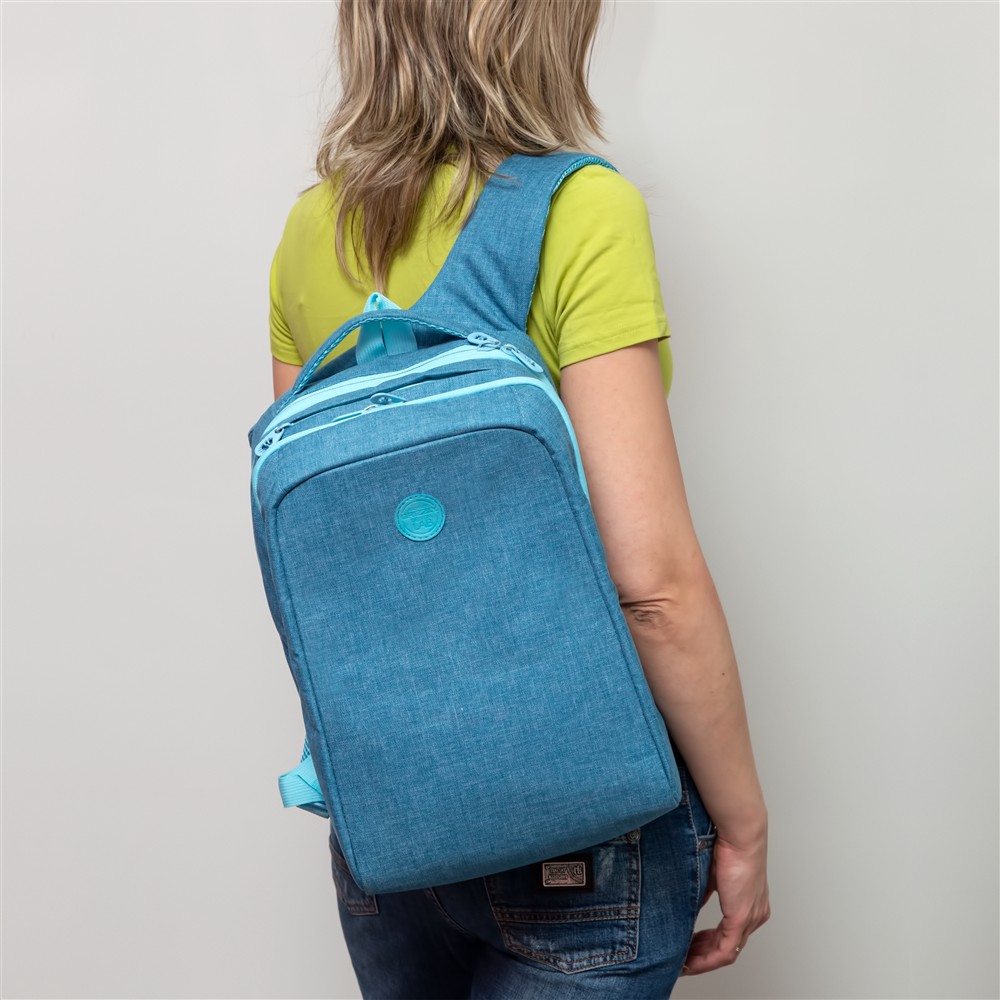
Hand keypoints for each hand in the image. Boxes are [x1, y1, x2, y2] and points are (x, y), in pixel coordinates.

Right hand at [682, 827, 769, 974]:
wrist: (740, 834)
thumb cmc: (727, 846)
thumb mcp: (711, 875)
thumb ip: (704, 894)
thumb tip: (690, 906)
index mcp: (751, 904)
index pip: (729, 934)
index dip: (708, 944)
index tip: (690, 948)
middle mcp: (755, 914)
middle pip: (728, 948)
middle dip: (702, 956)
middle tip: (683, 961)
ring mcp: (750, 918)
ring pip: (726, 953)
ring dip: (702, 960)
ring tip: (683, 964)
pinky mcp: (741, 917)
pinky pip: (725, 951)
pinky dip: (706, 959)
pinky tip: (691, 961)